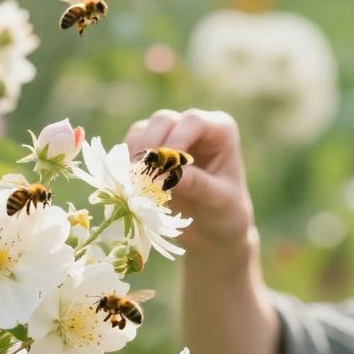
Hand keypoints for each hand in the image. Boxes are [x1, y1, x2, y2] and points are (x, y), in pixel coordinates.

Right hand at [122, 106, 255, 253]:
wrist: (212, 232)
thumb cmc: (225, 213)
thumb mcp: (219, 201)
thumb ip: (198, 185)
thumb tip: (166, 175)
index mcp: (219, 131)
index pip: (194, 121)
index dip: (177, 140)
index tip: (168, 168)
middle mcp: (193, 128)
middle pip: (163, 120)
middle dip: (152, 146)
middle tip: (147, 176)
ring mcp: (169, 137)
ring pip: (142, 131)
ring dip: (137, 157)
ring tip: (139, 185)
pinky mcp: (150, 151)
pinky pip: (131, 148)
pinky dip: (128, 165)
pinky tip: (133, 186)